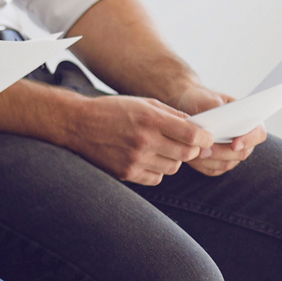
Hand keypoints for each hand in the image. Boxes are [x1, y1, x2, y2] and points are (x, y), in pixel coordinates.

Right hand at [58, 93, 212, 184]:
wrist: (76, 124)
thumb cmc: (112, 110)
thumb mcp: (143, 103)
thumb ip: (172, 115)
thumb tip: (198, 128)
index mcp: (150, 119)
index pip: (193, 135)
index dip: (205, 138)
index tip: (205, 137)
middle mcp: (144, 140)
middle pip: (187, 154)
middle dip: (191, 149)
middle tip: (184, 144)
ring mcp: (134, 159)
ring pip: (173, 167)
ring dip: (172, 160)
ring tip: (157, 149)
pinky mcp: (126, 173)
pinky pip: (156, 177)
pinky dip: (156, 170)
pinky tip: (145, 158)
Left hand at [167, 85, 262, 174]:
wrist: (185, 104)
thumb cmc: (200, 98)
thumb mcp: (208, 99)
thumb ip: (218, 109)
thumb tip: (225, 121)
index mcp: (249, 120)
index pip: (258, 133)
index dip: (249, 140)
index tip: (234, 144)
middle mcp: (243, 138)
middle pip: (241, 153)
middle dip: (221, 153)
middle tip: (202, 150)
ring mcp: (231, 152)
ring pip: (227, 163)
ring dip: (210, 161)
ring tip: (193, 153)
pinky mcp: (217, 161)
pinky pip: (213, 169)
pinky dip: (201, 165)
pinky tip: (189, 158)